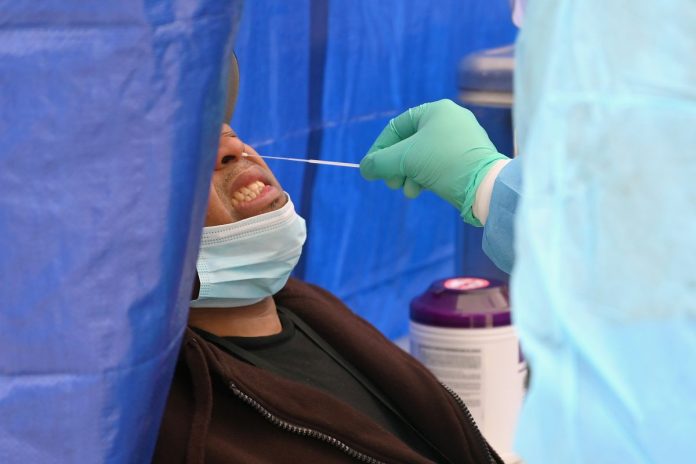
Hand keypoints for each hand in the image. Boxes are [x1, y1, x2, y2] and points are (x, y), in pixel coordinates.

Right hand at [360, 99, 507, 225]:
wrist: (485, 185)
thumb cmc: (444, 162)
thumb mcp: (405, 159)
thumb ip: (380, 162)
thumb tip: (365, 168)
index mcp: (436, 110)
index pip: (397, 127)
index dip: (380, 148)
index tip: (372, 168)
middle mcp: (451, 119)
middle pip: (410, 143)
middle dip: (396, 166)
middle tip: (391, 183)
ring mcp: (462, 138)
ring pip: (423, 156)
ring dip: (409, 175)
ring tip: (407, 191)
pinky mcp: (468, 157)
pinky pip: (439, 164)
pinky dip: (425, 176)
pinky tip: (420, 190)